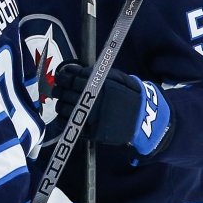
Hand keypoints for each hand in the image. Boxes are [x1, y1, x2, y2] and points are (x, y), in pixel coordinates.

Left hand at [52, 62, 173, 156]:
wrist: (145, 121)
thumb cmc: (131, 97)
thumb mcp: (121, 79)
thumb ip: (100, 73)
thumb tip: (78, 70)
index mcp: (100, 85)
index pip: (73, 78)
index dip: (64, 76)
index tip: (61, 75)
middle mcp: (94, 100)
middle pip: (66, 92)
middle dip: (58, 89)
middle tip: (56, 88)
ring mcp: (91, 117)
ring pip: (64, 108)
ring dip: (59, 103)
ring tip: (60, 101)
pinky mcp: (91, 132)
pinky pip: (69, 124)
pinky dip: (62, 119)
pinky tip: (63, 115)